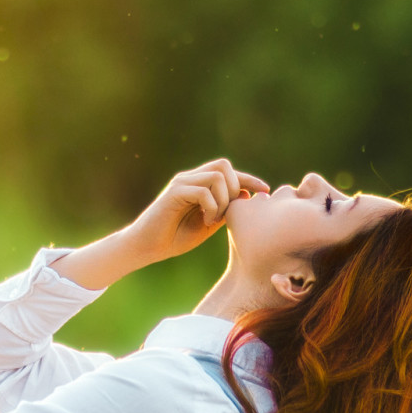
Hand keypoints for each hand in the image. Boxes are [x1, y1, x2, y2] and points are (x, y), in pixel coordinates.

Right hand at [122, 159, 268, 264]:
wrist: (146, 247)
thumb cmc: (174, 238)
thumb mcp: (208, 224)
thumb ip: (225, 210)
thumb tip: (247, 196)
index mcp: (198, 184)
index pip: (228, 172)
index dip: (249, 179)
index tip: (265, 190)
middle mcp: (190, 178)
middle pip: (224, 165)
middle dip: (235, 187)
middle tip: (230, 212)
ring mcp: (181, 183)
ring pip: (217, 176)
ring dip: (223, 200)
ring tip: (214, 219)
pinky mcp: (174, 193)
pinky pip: (204, 191)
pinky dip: (212, 207)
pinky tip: (206, 221)